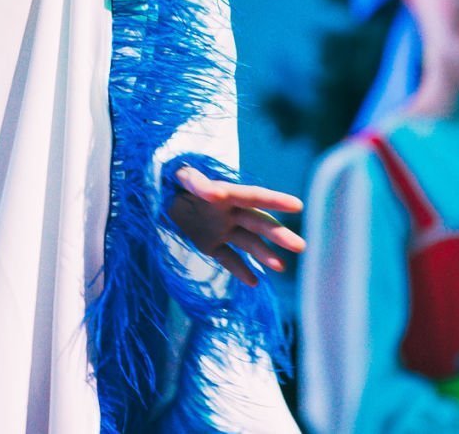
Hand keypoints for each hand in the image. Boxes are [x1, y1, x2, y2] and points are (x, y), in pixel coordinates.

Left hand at [165, 165, 304, 286]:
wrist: (157, 193)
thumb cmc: (172, 179)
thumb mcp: (182, 177)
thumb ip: (197, 184)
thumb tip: (217, 193)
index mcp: (226, 193)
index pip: (255, 196)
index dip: (276, 200)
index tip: (298, 205)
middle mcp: (229, 212)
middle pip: (258, 223)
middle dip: (279, 234)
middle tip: (301, 246)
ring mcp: (221, 229)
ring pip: (248, 243)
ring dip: (264, 254)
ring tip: (281, 267)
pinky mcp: (210, 244)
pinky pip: (228, 258)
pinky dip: (240, 270)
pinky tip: (254, 282)